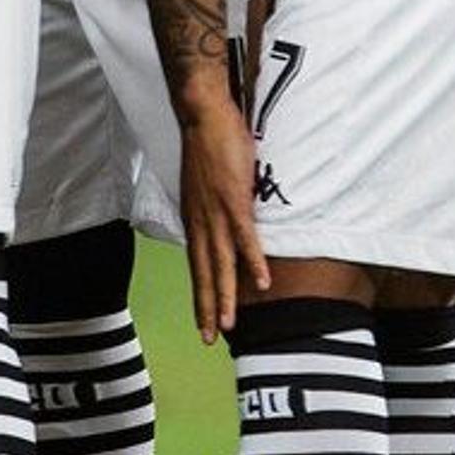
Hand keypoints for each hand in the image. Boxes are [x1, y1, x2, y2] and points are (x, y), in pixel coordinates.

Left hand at [176, 89, 270, 343]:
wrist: (202, 115)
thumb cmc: (208, 147)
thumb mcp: (206, 187)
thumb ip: (214, 210)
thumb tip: (226, 226)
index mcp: (193, 220)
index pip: (196, 267)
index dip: (200, 296)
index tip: (203, 323)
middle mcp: (199, 222)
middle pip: (204, 274)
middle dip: (207, 308)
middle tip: (210, 339)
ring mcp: (215, 213)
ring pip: (221, 264)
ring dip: (226, 296)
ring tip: (230, 326)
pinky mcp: (233, 200)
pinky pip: (244, 238)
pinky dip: (253, 261)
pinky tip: (261, 283)